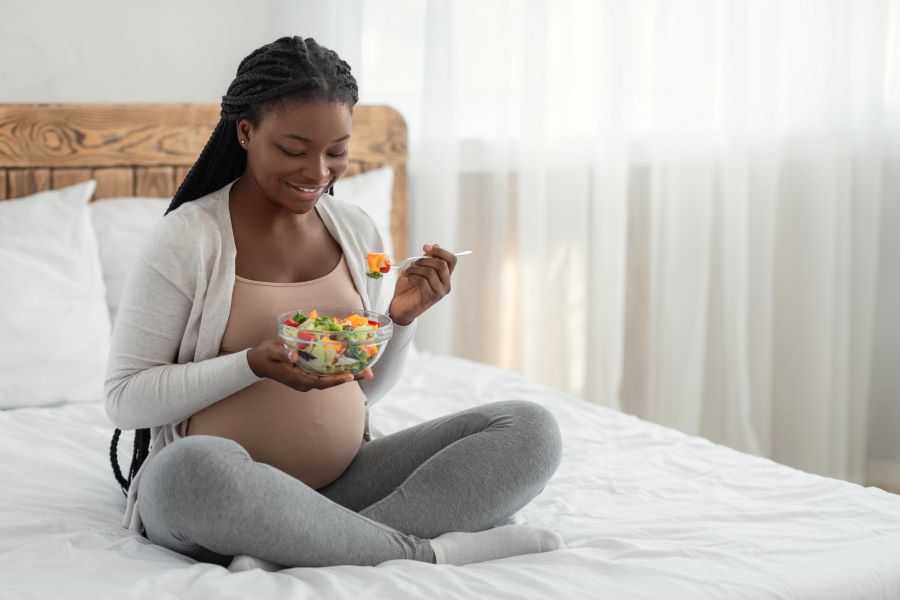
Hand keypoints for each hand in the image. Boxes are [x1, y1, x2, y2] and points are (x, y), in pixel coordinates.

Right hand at [247, 335, 372, 391]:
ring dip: (349, 375)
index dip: (336, 380)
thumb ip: (282, 352)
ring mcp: (308, 380)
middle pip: (331, 382)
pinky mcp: (309, 375)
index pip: (320, 381)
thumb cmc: (264, 355)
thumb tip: (294, 354)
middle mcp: (305, 383)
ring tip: (367, 370)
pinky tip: (352, 365)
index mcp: (297, 379)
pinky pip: (327, 375)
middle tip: (369, 373)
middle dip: (350, 378)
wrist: (258, 362)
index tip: (350, 376)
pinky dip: (340, 371)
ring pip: (331, 379)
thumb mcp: (271, 351)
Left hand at [389, 243, 457, 325]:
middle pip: (441, 264)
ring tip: (406, 271)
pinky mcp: (429, 298)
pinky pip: (422, 281)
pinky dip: (412, 276)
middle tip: (412, 262)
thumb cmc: (409, 287)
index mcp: (445, 276)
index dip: (440, 251)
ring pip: (430, 272)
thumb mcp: (418, 269)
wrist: (400, 306)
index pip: (451, 260)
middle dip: (424, 260)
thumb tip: (437, 244)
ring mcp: (439, 293)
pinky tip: (406, 277)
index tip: (425, 247)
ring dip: (415, 268)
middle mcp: (445, 285)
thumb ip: (427, 259)